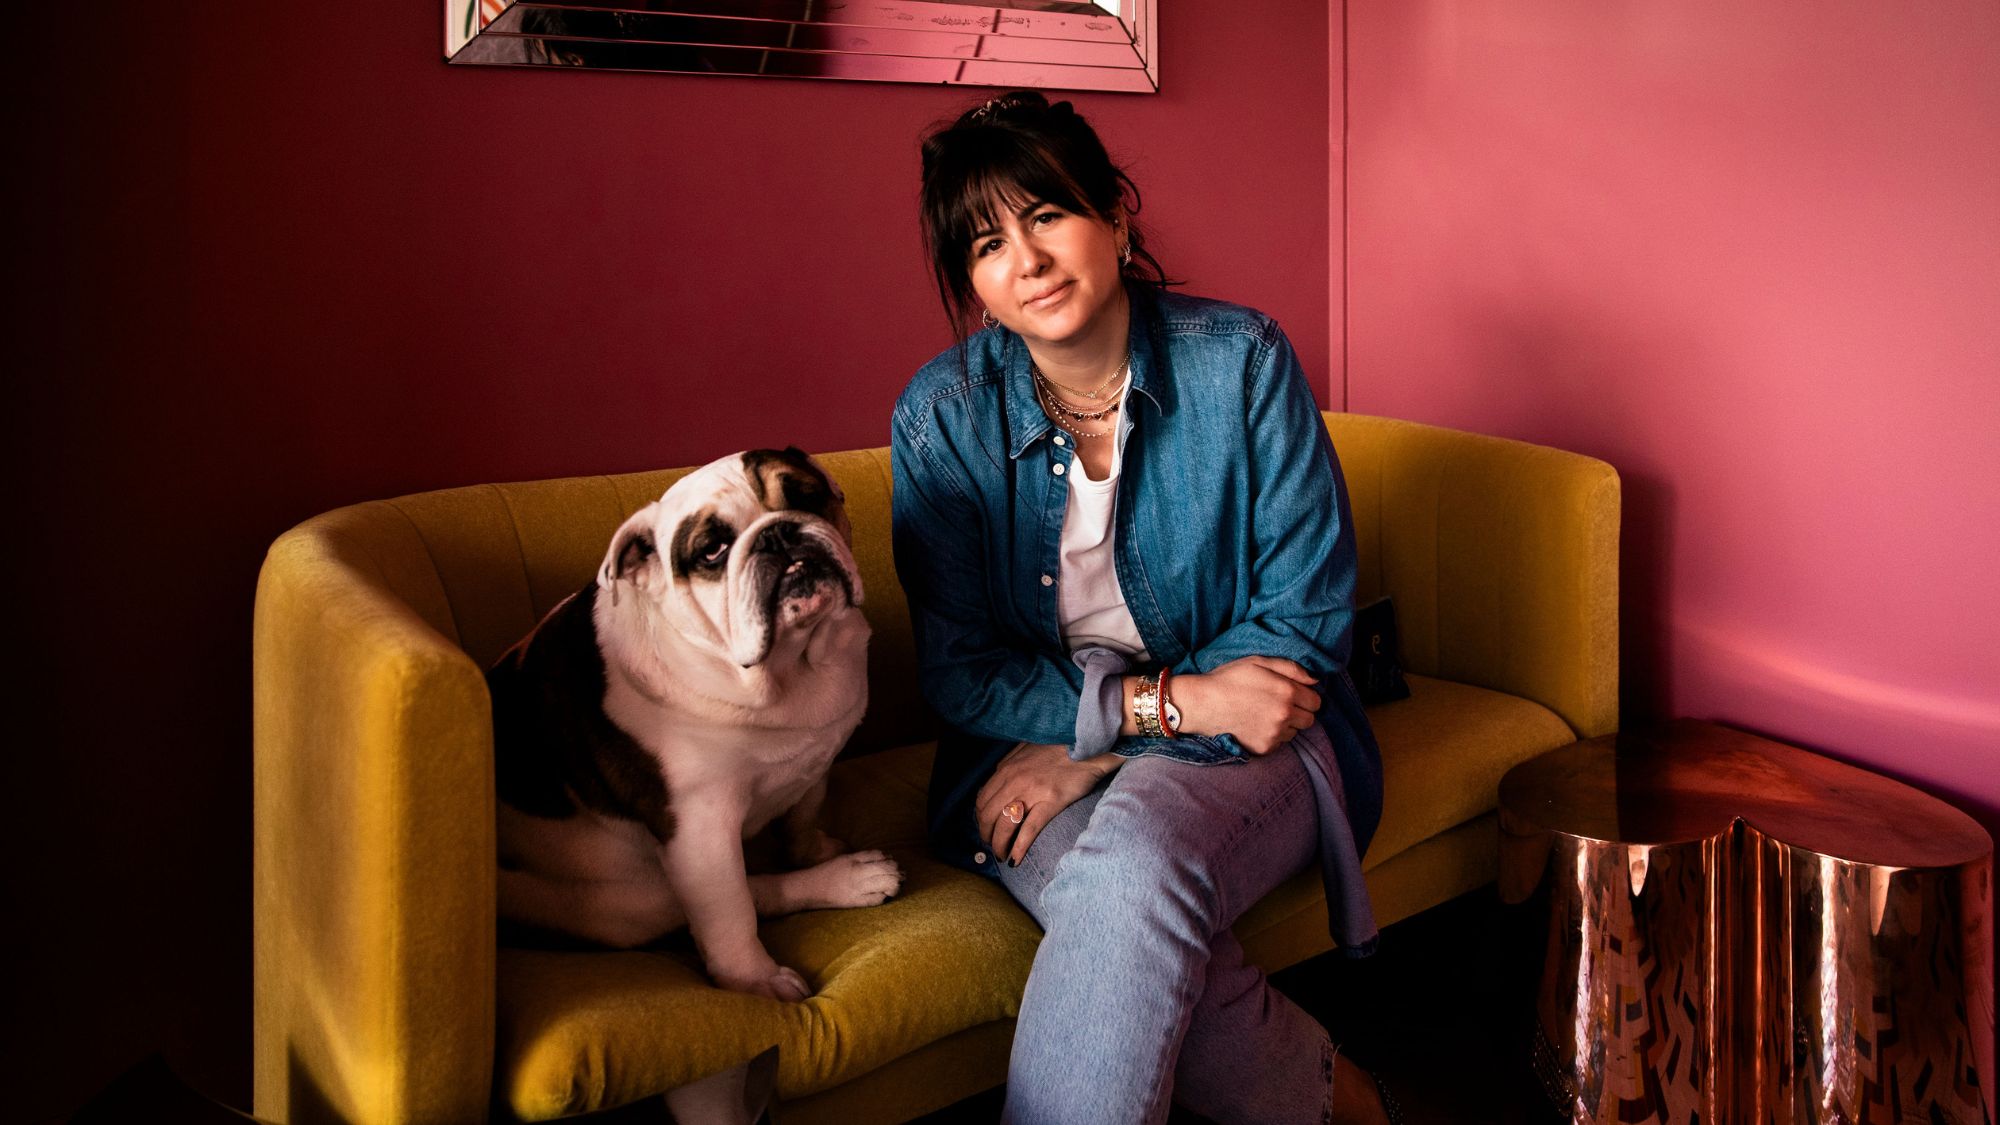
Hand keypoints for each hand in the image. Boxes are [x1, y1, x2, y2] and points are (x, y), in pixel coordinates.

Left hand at [975, 742, 1119, 865]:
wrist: (1085, 741)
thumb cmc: (1057, 746)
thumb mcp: (1025, 750)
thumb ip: (1010, 765)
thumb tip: (998, 781)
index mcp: (1006, 769)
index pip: (981, 800)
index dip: (980, 819)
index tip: (986, 828)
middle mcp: (1013, 780)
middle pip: (988, 816)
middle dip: (986, 835)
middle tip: (992, 845)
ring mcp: (1031, 792)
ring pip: (1004, 826)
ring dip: (999, 845)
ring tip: (1002, 855)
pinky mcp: (1051, 802)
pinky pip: (1028, 830)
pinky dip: (1019, 848)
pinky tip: (1015, 859)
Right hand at [1172, 656, 1320, 755]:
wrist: (1202, 703)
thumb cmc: (1229, 679)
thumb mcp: (1259, 662)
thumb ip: (1291, 669)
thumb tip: (1315, 680)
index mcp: (1287, 692)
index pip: (1316, 701)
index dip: (1305, 696)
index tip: (1292, 694)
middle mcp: (1284, 715)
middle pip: (1310, 720)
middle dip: (1299, 711)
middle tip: (1279, 704)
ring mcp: (1274, 734)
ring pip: (1295, 732)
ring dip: (1286, 724)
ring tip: (1264, 714)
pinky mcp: (1264, 748)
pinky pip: (1279, 743)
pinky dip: (1272, 735)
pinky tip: (1256, 725)